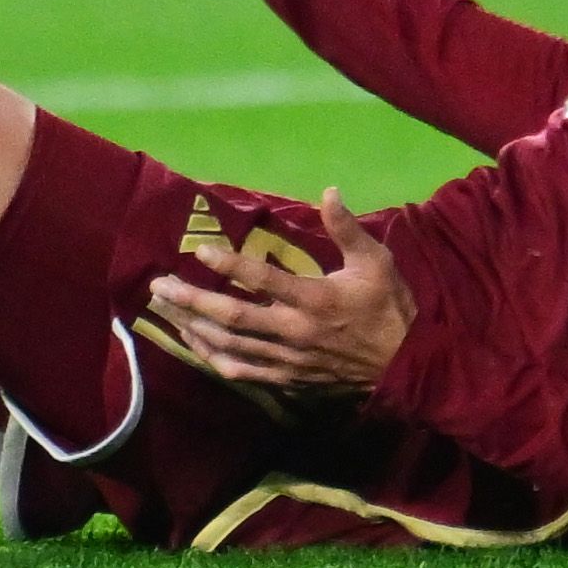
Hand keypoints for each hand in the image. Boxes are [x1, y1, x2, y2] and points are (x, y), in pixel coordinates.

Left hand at [144, 189, 411, 398]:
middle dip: (192, 301)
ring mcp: (287, 359)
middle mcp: (294, 331)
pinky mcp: (287, 378)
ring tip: (164, 309)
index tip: (199, 250)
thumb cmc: (388, 307)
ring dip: (193, 328)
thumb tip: (330, 190)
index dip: (229, 265)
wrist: (407, 366)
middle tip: (159, 285)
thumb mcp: (375, 262)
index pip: (263, 280)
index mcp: (314, 299)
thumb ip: (347, 228)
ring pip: (230, 346)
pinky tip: (192, 344)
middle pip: (232, 318)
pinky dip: (213, 358)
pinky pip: (242, 371)